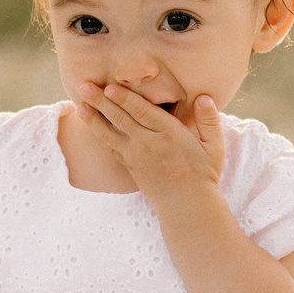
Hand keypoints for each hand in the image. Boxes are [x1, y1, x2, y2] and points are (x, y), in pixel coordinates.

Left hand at [78, 83, 224, 199]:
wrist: (187, 206)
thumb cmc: (203, 174)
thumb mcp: (214, 147)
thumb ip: (209, 120)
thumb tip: (204, 97)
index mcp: (169, 134)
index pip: (142, 112)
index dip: (125, 98)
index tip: (110, 86)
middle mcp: (148, 143)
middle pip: (121, 118)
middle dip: (101, 101)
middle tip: (85, 86)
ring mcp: (136, 156)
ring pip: (110, 133)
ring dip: (93, 118)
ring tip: (80, 104)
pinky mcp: (130, 166)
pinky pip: (111, 147)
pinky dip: (99, 134)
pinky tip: (91, 124)